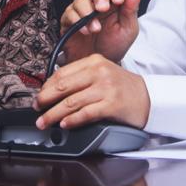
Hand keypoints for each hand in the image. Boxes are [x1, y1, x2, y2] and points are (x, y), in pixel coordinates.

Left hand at [32, 53, 149, 129]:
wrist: (149, 98)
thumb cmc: (123, 88)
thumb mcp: (102, 74)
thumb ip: (81, 78)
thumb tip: (53, 90)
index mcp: (94, 61)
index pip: (62, 73)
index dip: (46, 87)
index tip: (39, 97)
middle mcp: (99, 72)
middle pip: (63, 86)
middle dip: (45, 100)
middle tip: (36, 109)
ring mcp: (106, 88)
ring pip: (71, 102)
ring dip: (53, 114)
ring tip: (44, 122)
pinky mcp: (111, 104)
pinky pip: (86, 113)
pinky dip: (72, 120)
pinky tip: (64, 124)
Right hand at [60, 0, 145, 63]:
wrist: (100, 65)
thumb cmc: (114, 46)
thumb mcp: (128, 29)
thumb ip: (132, 8)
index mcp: (114, 1)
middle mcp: (97, 2)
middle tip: (103, 8)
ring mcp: (83, 10)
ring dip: (88, 11)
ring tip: (96, 28)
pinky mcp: (70, 21)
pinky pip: (69, 13)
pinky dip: (76, 21)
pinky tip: (85, 31)